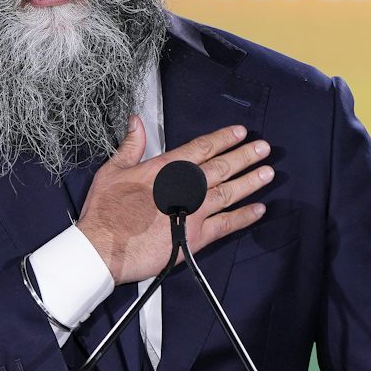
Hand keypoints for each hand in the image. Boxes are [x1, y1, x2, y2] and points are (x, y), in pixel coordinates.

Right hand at [78, 118, 271, 283]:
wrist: (102, 248)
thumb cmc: (104, 212)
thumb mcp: (111, 171)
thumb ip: (130, 146)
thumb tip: (136, 122)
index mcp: (164, 169)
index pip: (201, 148)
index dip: (222, 139)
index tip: (240, 132)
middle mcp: (184, 188)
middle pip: (221, 167)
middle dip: (244, 156)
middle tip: (263, 148)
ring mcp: (192, 212)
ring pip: (228, 192)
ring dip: (250, 181)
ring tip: (268, 172)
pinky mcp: (194, 236)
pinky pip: (226, 224)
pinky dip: (244, 216)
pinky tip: (258, 209)